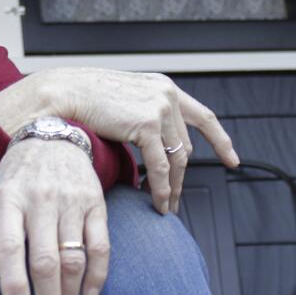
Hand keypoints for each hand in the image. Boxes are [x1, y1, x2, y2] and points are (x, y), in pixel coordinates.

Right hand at [0, 68, 238, 214]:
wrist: (64, 92)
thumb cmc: (82, 98)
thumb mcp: (121, 99)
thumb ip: (140, 113)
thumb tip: (149, 138)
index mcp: (162, 88)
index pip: (203, 116)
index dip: (220, 140)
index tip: (231, 160)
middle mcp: (167, 95)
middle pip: (184, 146)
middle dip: (182, 177)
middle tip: (176, 199)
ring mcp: (160, 108)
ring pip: (176, 159)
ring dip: (173, 187)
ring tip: (166, 206)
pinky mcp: (148, 124)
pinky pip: (160, 165)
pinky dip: (161, 187)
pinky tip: (157, 201)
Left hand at [0, 138, 106, 294]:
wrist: (51, 136)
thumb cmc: (17, 179)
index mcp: (7, 201)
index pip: (10, 248)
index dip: (14, 283)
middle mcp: (39, 200)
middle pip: (46, 260)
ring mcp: (70, 201)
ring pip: (73, 258)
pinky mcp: (95, 202)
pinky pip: (100, 246)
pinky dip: (97, 276)